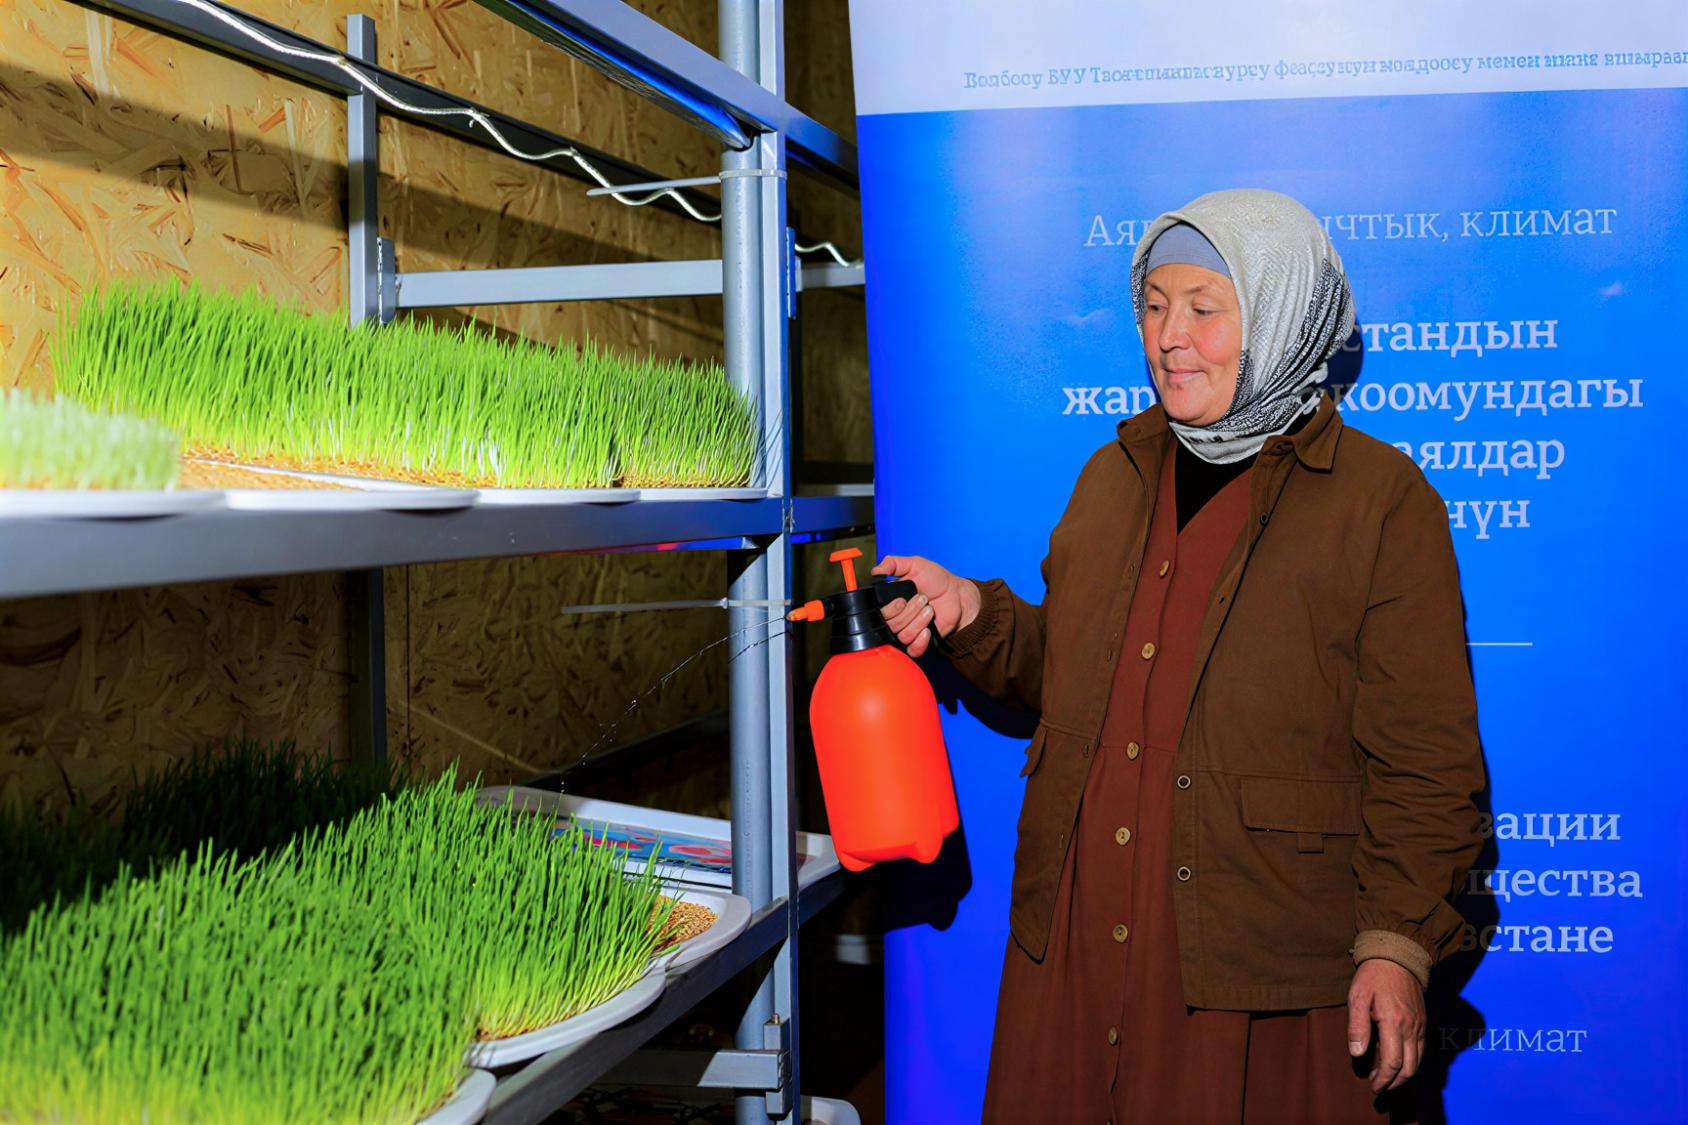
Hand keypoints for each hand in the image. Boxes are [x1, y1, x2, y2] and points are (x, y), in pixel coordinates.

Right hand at [871, 555, 981, 657]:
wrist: (956, 595)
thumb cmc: (936, 580)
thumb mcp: (914, 564)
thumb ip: (893, 563)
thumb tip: (875, 571)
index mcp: (891, 601)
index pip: (878, 613)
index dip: (890, 608)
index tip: (902, 599)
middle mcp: (897, 617)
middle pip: (890, 624)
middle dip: (909, 611)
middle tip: (922, 598)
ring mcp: (908, 630)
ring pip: (903, 635)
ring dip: (919, 621)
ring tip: (929, 609)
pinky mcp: (919, 642)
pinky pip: (912, 649)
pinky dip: (921, 640)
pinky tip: (929, 628)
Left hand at [1347, 959, 1424, 1093]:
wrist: (1398, 957)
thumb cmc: (1373, 976)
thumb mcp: (1358, 997)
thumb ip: (1357, 1026)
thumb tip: (1357, 1053)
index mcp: (1394, 1022)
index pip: (1392, 1062)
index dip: (1383, 1079)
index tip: (1373, 1087)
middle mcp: (1411, 1027)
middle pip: (1409, 1068)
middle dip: (1395, 1083)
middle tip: (1379, 1088)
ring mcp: (1420, 1025)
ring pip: (1417, 1062)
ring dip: (1404, 1076)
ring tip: (1386, 1079)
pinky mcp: (1422, 1022)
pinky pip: (1421, 1050)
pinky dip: (1411, 1062)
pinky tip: (1397, 1062)